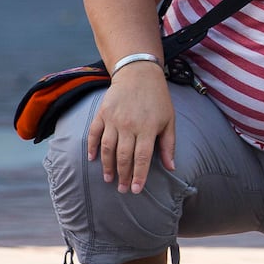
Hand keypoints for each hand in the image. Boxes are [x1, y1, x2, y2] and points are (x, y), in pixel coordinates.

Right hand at [87, 66, 175, 194]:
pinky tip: (92, 159)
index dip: (139, 175)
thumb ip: (169, 144)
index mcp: (148, 128)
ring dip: (107, 166)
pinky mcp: (102, 113)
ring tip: (109, 179)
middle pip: (124, 156)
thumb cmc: (158, 99)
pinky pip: (94, 134)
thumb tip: (172, 167)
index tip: (136, 189)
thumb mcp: (169, 120)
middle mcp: (129, 125)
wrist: (139, 74)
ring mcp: (114, 119)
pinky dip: (91, 147)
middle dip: (123, 175)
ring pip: (107, 148)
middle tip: (122, 189)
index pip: (142, 158)